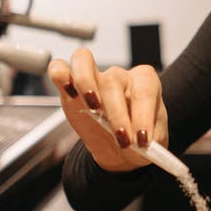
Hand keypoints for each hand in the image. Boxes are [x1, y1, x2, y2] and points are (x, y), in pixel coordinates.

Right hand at [47, 48, 168, 172]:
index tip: (143, 140)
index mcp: (145, 82)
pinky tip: (67, 90)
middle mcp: (119, 75)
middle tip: (122, 139)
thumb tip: (140, 141)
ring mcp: (93, 77)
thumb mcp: (151, 141)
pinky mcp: (70, 86)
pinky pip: (59, 68)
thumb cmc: (139, 138)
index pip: (144, 90)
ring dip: (85, 83)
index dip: (143, 115)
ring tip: (92, 107)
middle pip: (113, 80)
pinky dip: (60, 75)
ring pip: (84, 61)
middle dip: (116, 113)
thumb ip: (148, 139)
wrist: (122, 149)